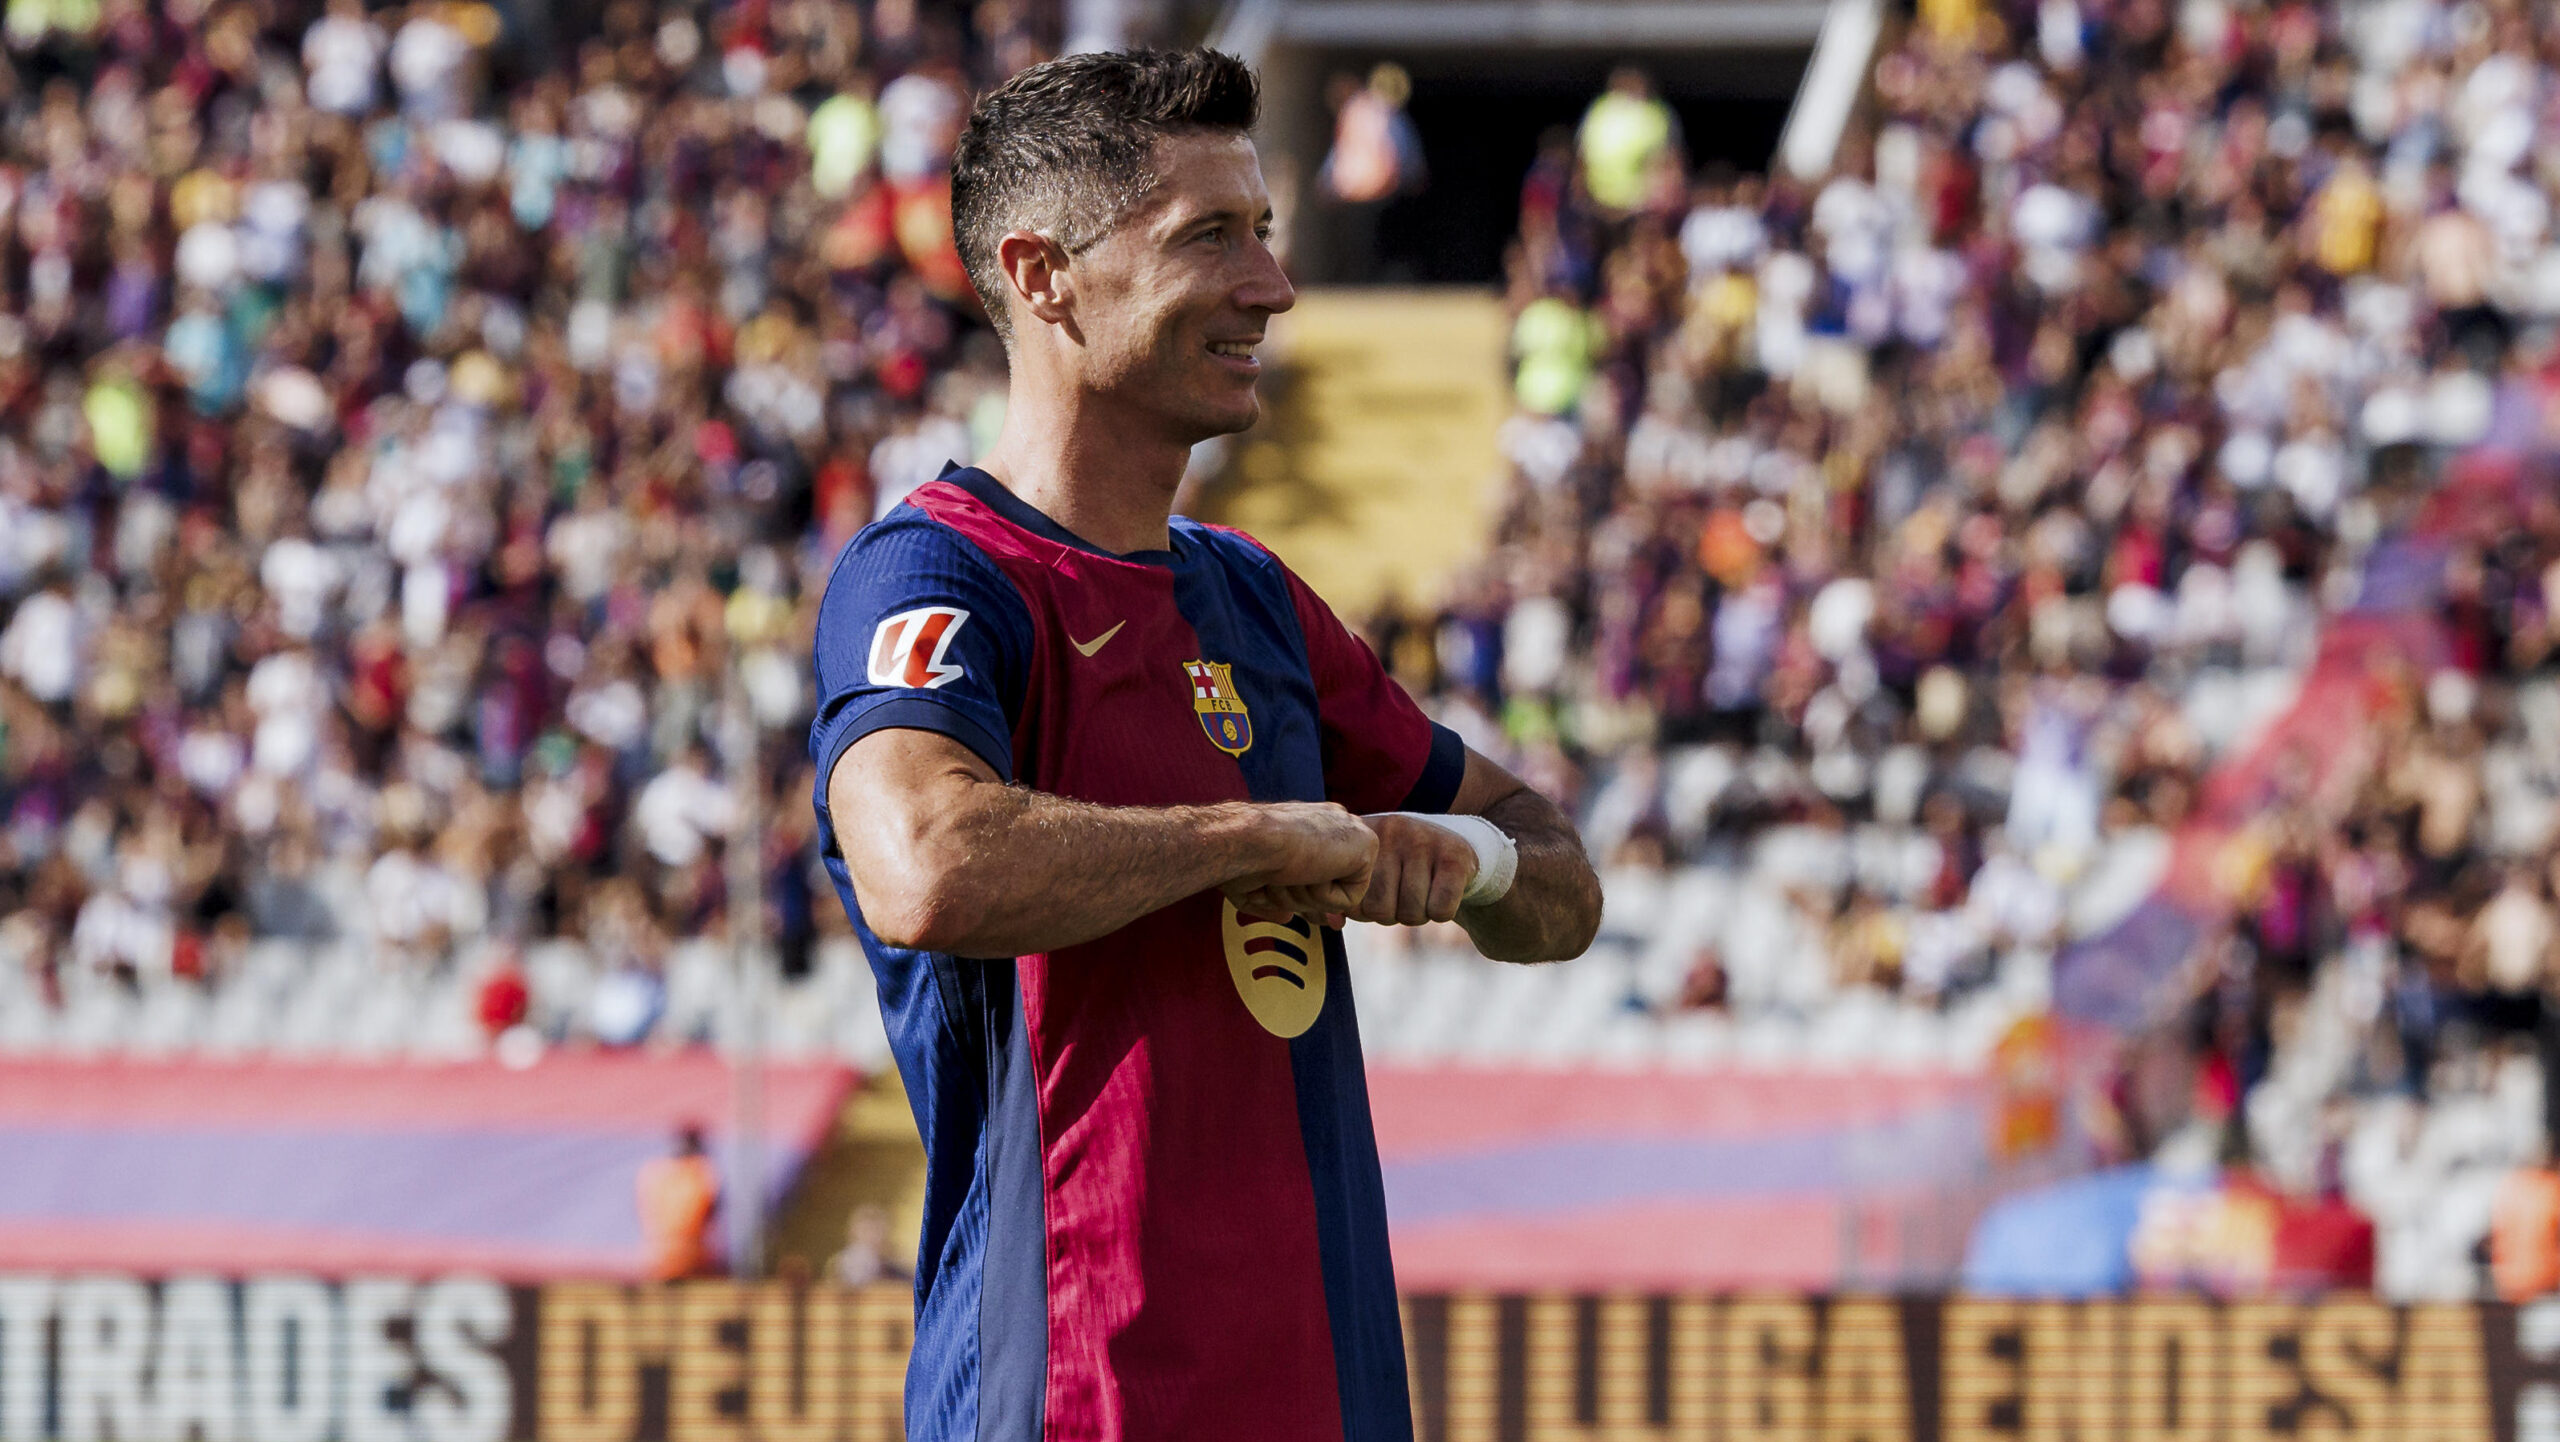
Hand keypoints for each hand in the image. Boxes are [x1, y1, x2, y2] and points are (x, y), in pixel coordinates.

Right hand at [1221, 802, 1376, 921]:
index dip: (1305, 894)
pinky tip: (1309, 870)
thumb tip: (1287, 917)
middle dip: (1303, 897)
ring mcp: (1353, 831)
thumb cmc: (1242, 858)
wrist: (1249, 840)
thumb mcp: (1258, 882)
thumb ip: (1276, 897)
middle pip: (1331, 885)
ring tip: (1290, 871)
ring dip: (1309, 896)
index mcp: (1311, 824)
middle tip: (1280, 877)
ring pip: (1338, 894)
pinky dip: (1324, 897)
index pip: (1323, 870)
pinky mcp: (1367, 846)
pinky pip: (1350, 898)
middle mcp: (1335, 823)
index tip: (1281, 890)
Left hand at [1347, 813, 1479, 926]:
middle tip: (1401, 898)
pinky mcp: (1455, 857)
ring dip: (1417, 915)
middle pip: (1379, 909)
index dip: (1363, 910)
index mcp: (1364, 835)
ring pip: (1411, 913)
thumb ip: (1345, 896)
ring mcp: (1424, 840)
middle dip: (1390, 915)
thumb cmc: (1401, 867)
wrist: (1456, 847)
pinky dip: (1441, 913)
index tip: (1375, 898)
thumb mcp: (1370, 871)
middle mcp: (1392, 830)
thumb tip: (1335, 921)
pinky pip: (1440, 910)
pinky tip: (1441, 894)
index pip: (1350, 898)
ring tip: (1420, 895)